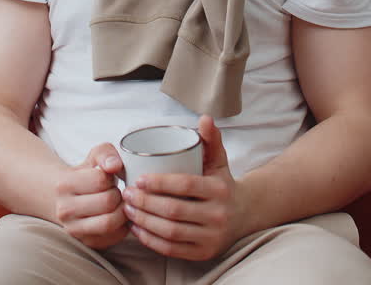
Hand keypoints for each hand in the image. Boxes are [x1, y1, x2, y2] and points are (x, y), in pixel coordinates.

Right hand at [55, 143, 128, 249]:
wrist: (67, 198)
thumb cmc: (86, 175)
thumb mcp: (94, 157)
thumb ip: (106, 153)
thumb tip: (114, 165)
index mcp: (64, 185)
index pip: (100, 180)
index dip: (111, 177)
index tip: (109, 178)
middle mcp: (64, 210)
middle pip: (107, 202)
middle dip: (118, 194)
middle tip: (116, 192)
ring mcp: (73, 229)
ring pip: (110, 223)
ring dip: (122, 211)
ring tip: (119, 204)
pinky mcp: (86, 242)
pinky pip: (114, 237)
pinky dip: (123, 226)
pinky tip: (118, 215)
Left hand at [121, 116, 248, 260]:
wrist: (244, 215)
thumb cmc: (222, 184)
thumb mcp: (219, 161)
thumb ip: (211, 139)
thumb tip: (204, 117)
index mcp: (220, 190)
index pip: (185, 185)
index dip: (159, 183)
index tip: (138, 179)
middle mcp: (219, 215)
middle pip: (174, 210)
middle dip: (145, 203)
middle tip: (126, 194)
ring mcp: (212, 237)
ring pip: (171, 231)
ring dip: (144, 221)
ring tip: (128, 209)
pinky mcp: (204, 254)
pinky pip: (172, 249)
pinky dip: (151, 240)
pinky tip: (137, 229)